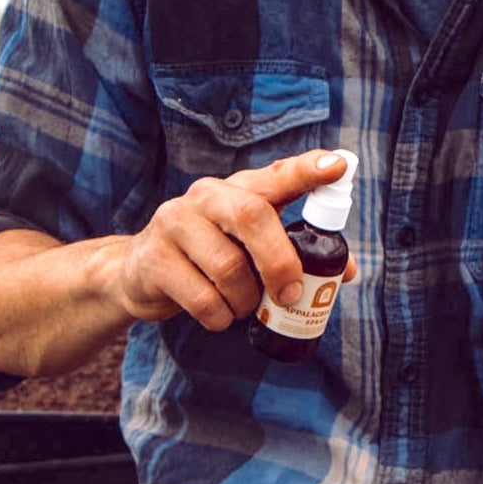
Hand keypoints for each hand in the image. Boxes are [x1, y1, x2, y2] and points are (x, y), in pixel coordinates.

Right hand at [113, 149, 355, 327]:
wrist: (138, 272)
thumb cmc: (210, 255)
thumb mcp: (250, 246)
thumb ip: (294, 252)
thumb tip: (344, 272)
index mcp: (239, 189)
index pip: (278, 173)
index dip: (309, 170)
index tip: (338, 166)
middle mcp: (206, 196)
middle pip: (252, 216)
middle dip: (280, 261)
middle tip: (291, 295)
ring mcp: (175, 223)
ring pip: (229, 267)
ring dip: (246, 300)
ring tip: (243, 305)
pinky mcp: (154, 259)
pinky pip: (202, 298)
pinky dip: (220, 317)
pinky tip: (219, 314)